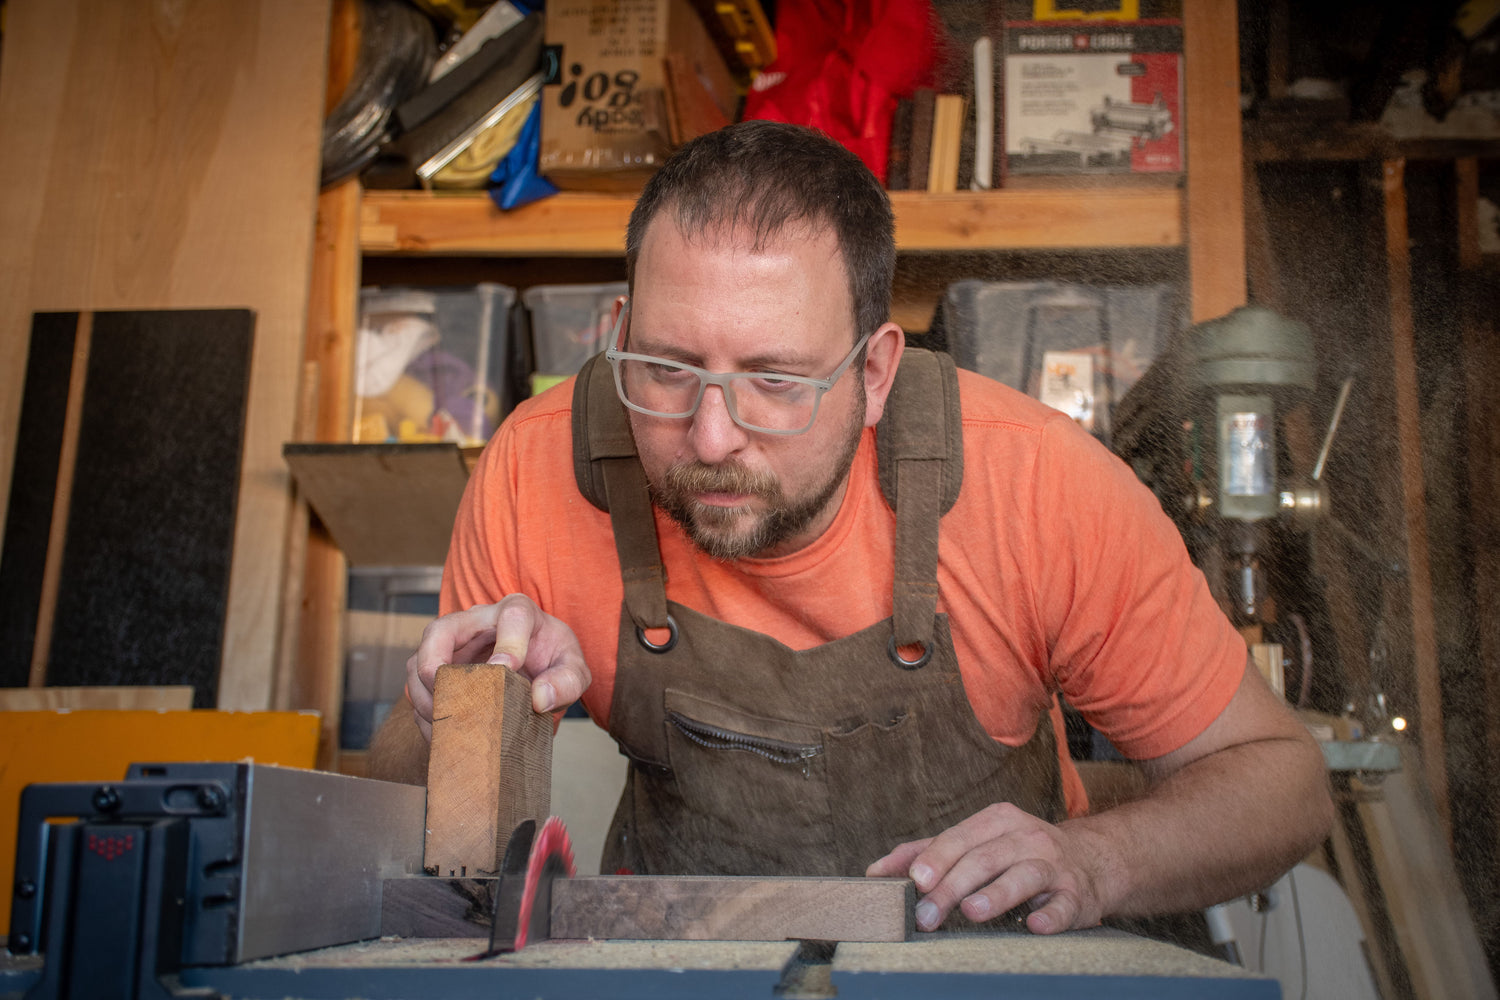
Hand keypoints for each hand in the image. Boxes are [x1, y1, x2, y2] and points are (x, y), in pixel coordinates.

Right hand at [405, 594, 591, 739]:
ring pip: (418, 660)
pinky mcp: (440, 670)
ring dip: (425, 694)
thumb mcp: (573, 669)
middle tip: (444, 693)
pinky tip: (443, 732)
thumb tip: (540, 699)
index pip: (512, 615)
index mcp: (519, 613)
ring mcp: (453, 647)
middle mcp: (478, 623)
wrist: (537, 667)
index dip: (509, 642)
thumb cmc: (552, 661)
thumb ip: (567, 681)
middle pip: (441, 630)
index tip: (509, 670)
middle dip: (434, 661)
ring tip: (445, 722)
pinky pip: (417, 688)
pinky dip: (424, 713)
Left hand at [866, 803, 1106, 934]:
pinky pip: (1064, 904)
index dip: (936, 859)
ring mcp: (1053, 864)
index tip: (914, 881)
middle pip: (984, 859)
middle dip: (952, 887)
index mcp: (997, 821)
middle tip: (926, 916)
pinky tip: (1034, 925)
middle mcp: (1026, 837)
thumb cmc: (1018, 853)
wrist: (1090, 862)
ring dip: (997, 894)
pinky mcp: (1076, 894)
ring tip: (972, 911)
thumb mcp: (976, 843)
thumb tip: (876, 872)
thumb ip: (927, 853)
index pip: (959, 838)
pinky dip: (1050, 915)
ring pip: (1023, 876)